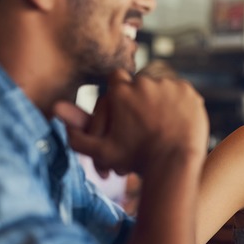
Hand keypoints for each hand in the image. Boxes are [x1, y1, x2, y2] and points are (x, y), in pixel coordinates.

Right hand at [55, 69, 208, 176]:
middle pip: (140, 83)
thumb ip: (77, 135)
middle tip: (146, 119)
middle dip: (142, 98)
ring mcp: (169, 85)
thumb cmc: (136, 159)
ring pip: (161, 87)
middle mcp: (144, 81)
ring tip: (162, 121)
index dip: (120, 93)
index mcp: (121, 90)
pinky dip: (180, 104)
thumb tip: (54, 112)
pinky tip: (177, 120)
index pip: (117, 80)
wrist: (174, 164)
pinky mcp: (189, 92)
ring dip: (161, 100)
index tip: (126, 107)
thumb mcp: (102, 152)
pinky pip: (182, 93)